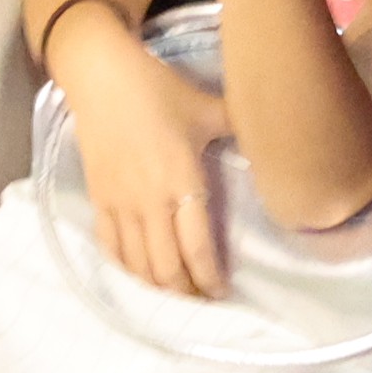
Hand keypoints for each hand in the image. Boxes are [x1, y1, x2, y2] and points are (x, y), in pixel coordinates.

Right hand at [61, 24, 233, 299]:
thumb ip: (238, 125)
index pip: (196, 246)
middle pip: (166, 267)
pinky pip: (111, 247)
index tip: (222, 291)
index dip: (209, 278)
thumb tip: (273, 134)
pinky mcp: (98, 197)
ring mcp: (120, 201)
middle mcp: (149, 199)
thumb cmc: (157, 88)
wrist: (101, 74)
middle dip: (187, 292)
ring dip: (158, 285)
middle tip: (202, 299)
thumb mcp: (205, 106)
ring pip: (138, 264)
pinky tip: (140, 271)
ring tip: (176, 290)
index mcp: (181, 178)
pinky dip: (127, 267)